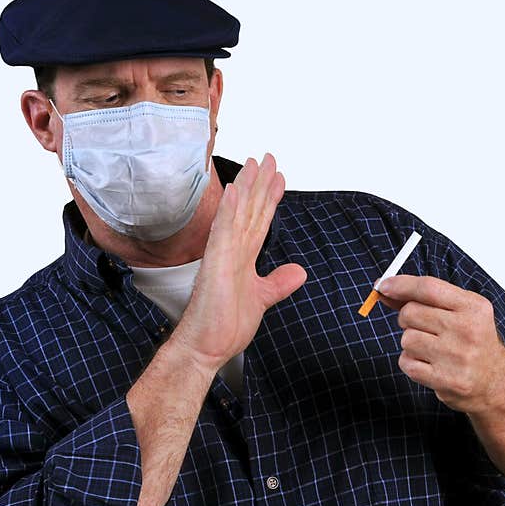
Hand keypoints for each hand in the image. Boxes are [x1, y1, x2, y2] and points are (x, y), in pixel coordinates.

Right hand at [169, 153, 306, 372]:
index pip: (260, 221)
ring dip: (247, 187)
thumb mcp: (262, 299)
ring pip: (239, 214)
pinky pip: (224, 232)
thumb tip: (298, 271)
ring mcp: (224, 255)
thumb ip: (278, 282)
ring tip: (255, 163)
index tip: (279, 178)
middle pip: (251, 210)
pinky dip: (230, 211)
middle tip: (270, 158)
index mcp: (243, 258)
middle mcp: (234, 251)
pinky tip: (236, 192)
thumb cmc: (223, 325)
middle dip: (261, 183)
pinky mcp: (217, 264)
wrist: (205, 347)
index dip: (270, 198)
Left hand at [376, 275, 504, 413]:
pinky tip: (430, 365)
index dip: (401, 285)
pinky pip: (406, 363)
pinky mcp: (446, 380)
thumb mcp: (459, 312)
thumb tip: (386, 287)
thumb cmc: (473, 342)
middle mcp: (467, 330)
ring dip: (411, 343)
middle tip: (424, 328)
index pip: (428, 288)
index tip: (384, 285)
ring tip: (432, 349)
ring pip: (406, 338)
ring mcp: (457, 356)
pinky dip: (411, 363)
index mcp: (473, 307)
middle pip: (411, 312)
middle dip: (407, 318)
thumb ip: (424, 298)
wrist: (495, 383)